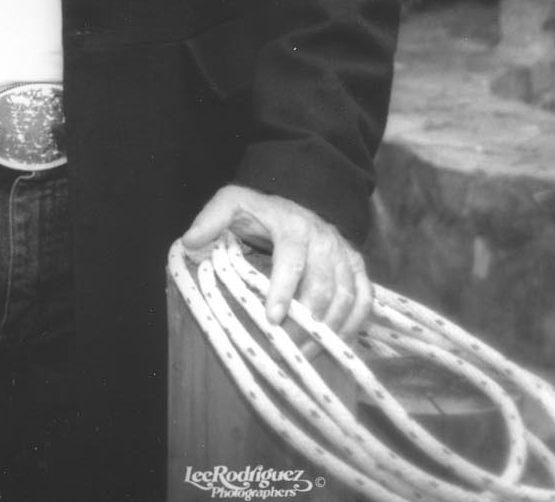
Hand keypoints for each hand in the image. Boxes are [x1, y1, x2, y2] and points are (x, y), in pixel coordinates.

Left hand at [181, 185, 370, 339]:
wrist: (295, 197)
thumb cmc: (260, 209)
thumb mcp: (232, 203)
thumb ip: (211, 219)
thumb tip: (190, 241)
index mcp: (293, 226)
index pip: (292, 259)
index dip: (283, 290)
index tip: (271, 319)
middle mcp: (324, 240)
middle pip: (322, 286)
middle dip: (303, 322)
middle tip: (283, 349)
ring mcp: (344, 254)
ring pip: (346, 298)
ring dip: (327, 331)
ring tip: (302, 356)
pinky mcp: (357, 267)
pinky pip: (364, 300)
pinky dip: (353, 325)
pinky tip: (334, 346)